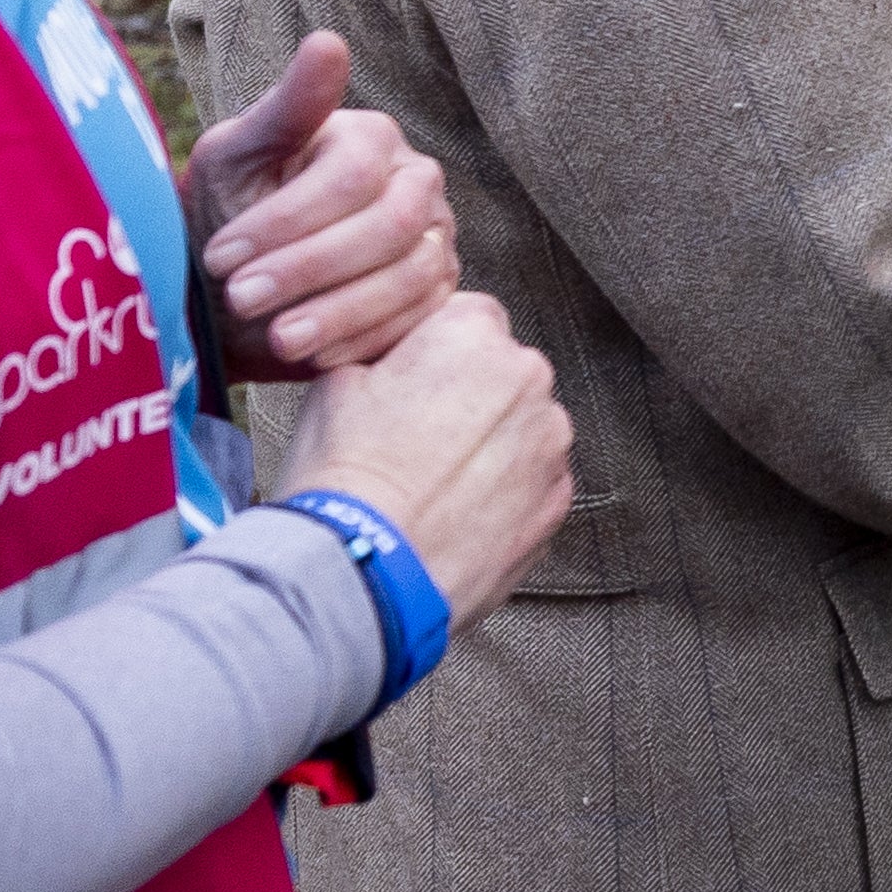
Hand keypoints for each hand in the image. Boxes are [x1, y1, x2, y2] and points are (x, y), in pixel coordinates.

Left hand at [189, 33, 458, 374]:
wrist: (238, 290)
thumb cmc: (233, 211)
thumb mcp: (237, 155)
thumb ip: (286, 106)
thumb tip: (328, 40)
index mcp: (374, 137)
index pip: (351, 175)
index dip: (286, 218)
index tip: (221, 255)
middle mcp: (418, 183)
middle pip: (388, 226)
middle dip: (309, 267)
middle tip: (240, 298)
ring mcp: (435, 241)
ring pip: (409, 277)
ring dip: (338, 312)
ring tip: (276, 338)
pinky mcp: (436, 297)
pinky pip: (417, 322)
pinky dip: (363, 340)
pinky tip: (312, 357)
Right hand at [280, 291, 574, 622]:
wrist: (363, 574)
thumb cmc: (343, 477)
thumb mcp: (335, 381)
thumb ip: (386, 351)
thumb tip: (396, 358)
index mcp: (474, 334)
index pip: (465, 317)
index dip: (430, 352)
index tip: (406, 384)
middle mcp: (528, 380)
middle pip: (500, 374)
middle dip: (465, 398)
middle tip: (413, 440)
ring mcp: (550, 447)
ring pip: (520, 431)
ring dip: (488, 448)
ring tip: (431, 485)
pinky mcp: (556, 506)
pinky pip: (531, 485)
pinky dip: (502, 496)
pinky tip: (455, 515)